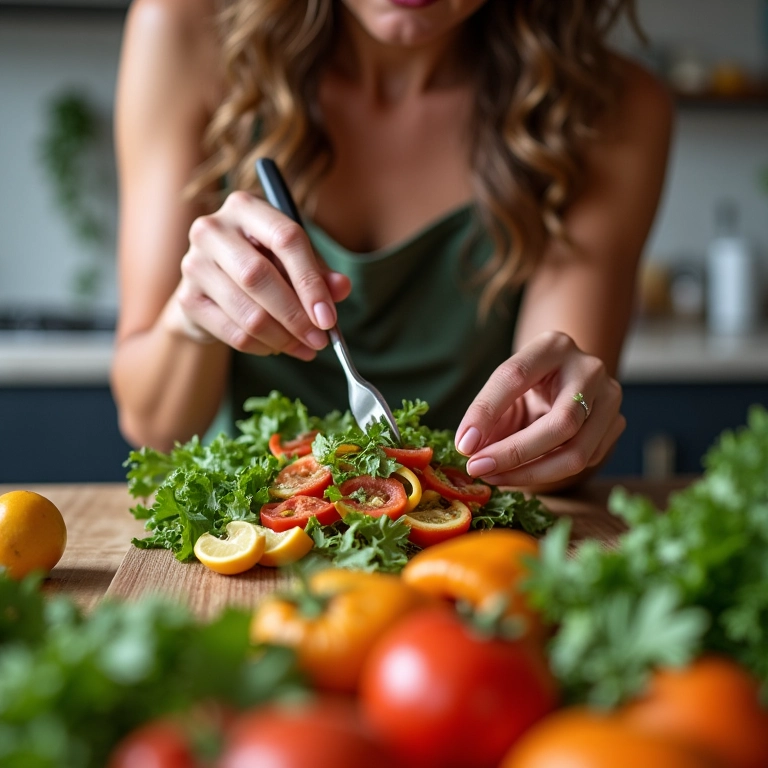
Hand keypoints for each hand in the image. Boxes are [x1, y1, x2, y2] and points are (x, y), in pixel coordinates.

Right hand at [168, 191, 351, 358]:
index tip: (329, 317)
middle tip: (320, 340)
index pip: (285, 238)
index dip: (310, 281)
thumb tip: (341, 288)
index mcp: (245, 207)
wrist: (210, 285)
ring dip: (283, 337)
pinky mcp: (187, 299)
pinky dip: (262, 347)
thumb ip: (318, 272)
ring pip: (247, 311)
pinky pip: (233, 333)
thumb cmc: (261, 263)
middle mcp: (212, 229)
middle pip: (259, 276)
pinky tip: (276, 348)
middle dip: (296, 316)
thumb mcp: (293, 260)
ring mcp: (193, 263)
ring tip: (305, 348)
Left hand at [455, 331, 624, 487]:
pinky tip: (519, 473)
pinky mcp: (615, 425)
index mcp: (553, 346)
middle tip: (479, 469)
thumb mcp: (504, 388)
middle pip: (561, 423)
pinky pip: (583, 462)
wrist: (564, 378)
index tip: (464, 444)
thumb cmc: (528, 384)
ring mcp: (609, 398)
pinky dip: (546, 474)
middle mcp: (589, 369)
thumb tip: (469, 449)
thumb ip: (487, 413)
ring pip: (577, 452)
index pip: (516, 376)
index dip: (486, 412)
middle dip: (515, 453)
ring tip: (494, 476)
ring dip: (530, 473)